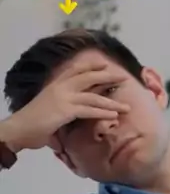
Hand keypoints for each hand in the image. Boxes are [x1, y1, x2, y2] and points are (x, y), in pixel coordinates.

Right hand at [0, 56, 129, 152]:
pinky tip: (114, 115)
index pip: (76, 71)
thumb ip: (62, 112)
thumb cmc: (32, 125)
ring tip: (126, 106)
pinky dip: (102, 113)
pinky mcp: (65, 110)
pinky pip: (89, 110)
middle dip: (107, 76)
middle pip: (88, 77)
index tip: (105, 64)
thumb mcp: (49, 112)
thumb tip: (70, 120)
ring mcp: (64, 97)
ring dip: (111, 102)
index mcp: (56, 85)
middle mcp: (61, 87)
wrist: (19, 129)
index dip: (91, 66)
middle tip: (122, 77)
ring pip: (93, 97)